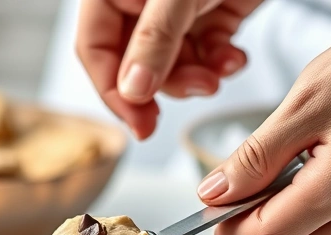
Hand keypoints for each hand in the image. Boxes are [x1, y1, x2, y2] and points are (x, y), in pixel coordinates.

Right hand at [76, 0, 262, 139]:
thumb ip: (153, 43)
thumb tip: (133, 93)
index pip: (96, 50)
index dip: (115, 92)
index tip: (140, 126)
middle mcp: (140, 1)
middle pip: (137, 64)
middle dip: (169, 83)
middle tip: (199, 90)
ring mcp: (176, 9)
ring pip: (174, 64)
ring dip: (199, 76)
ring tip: (220, 73)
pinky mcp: (212, 12)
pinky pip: (206, 53)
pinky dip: (220, 62)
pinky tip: (234, 58)